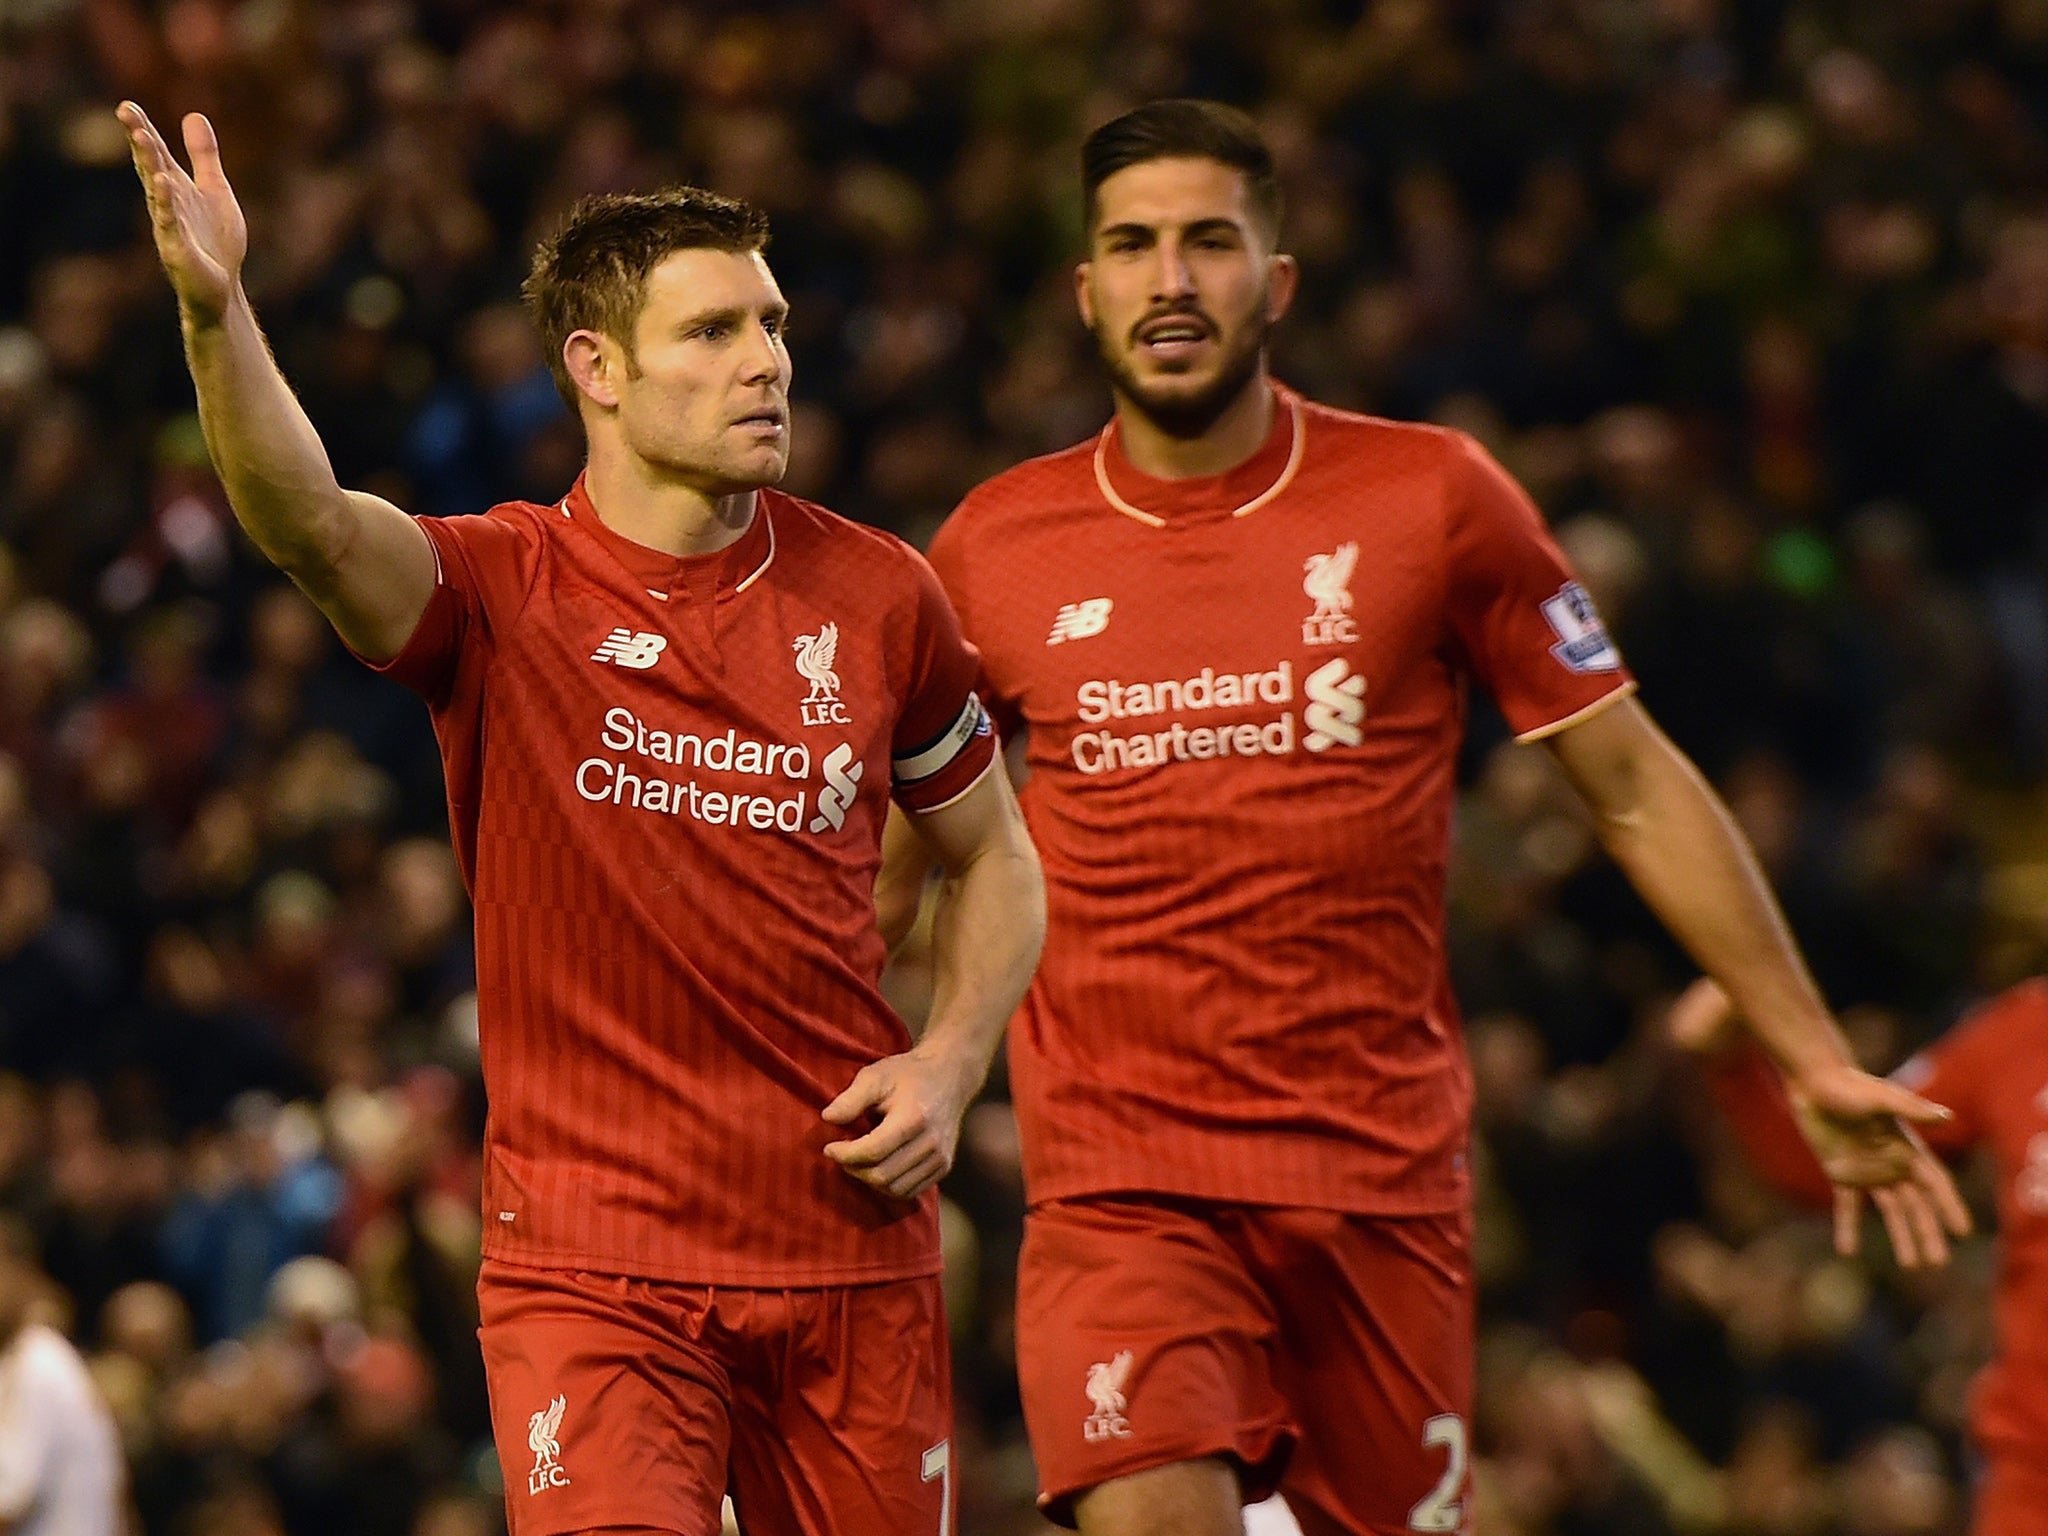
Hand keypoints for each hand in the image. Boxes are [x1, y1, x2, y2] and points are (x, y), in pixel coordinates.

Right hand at [118, 102, 246, 325]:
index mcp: (175, 187)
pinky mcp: (177, 249)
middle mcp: (166, 203)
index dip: (143, 129)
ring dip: (149, 163)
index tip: (127, 105)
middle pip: (151, 166)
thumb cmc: (215, 241)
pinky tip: (163, 182)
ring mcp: (169, 226)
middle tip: (126, 111)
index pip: (156, 154)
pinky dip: (166, 203)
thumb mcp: (214, 190)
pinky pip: (170, 223)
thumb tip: (194, 115)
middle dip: (140, 139)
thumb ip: (204, 156)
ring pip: (156, 190)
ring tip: (142, 136)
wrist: (221, 289)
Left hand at [821, 1046, 979, 1200]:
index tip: (829, 1147)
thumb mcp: (875, 1076)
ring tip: (858, 1161)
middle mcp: (931, 1142)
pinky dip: (889, 1186)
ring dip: (870, 1180)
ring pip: (895, 1189)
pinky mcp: (944, 1167)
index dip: (845, 1154)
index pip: (872, 1151)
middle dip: (854, 1169)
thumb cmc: (907, 1074)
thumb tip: (827, 1118)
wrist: (949, 1076)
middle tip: (842, 1155)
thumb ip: (851, 1098)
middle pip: (883, 1175)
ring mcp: (940, 1157)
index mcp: (913, 1117)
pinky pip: (910, 1191)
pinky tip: (878, 1168)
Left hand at [1669, 978, 1971, 1267]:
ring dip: (1900, 1238)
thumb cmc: (1849, 1085)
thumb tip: (1947, 1117)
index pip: (1936, 1185)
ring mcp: (1867, 1170)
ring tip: (1911, 1265)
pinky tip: (1847, 1251)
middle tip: (1938, 1264)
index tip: (1963, 1232)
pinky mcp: (1840, 1172)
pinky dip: (1849, 1228)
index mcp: (1908, 1149)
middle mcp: (1892, 1164)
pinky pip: (1848, 1207)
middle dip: (1929, 1234)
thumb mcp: (1881, 1097)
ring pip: (1890, 1212)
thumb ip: (1912, 1108)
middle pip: (1917, 1206)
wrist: (1813, 1081)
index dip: (1950, 1208)